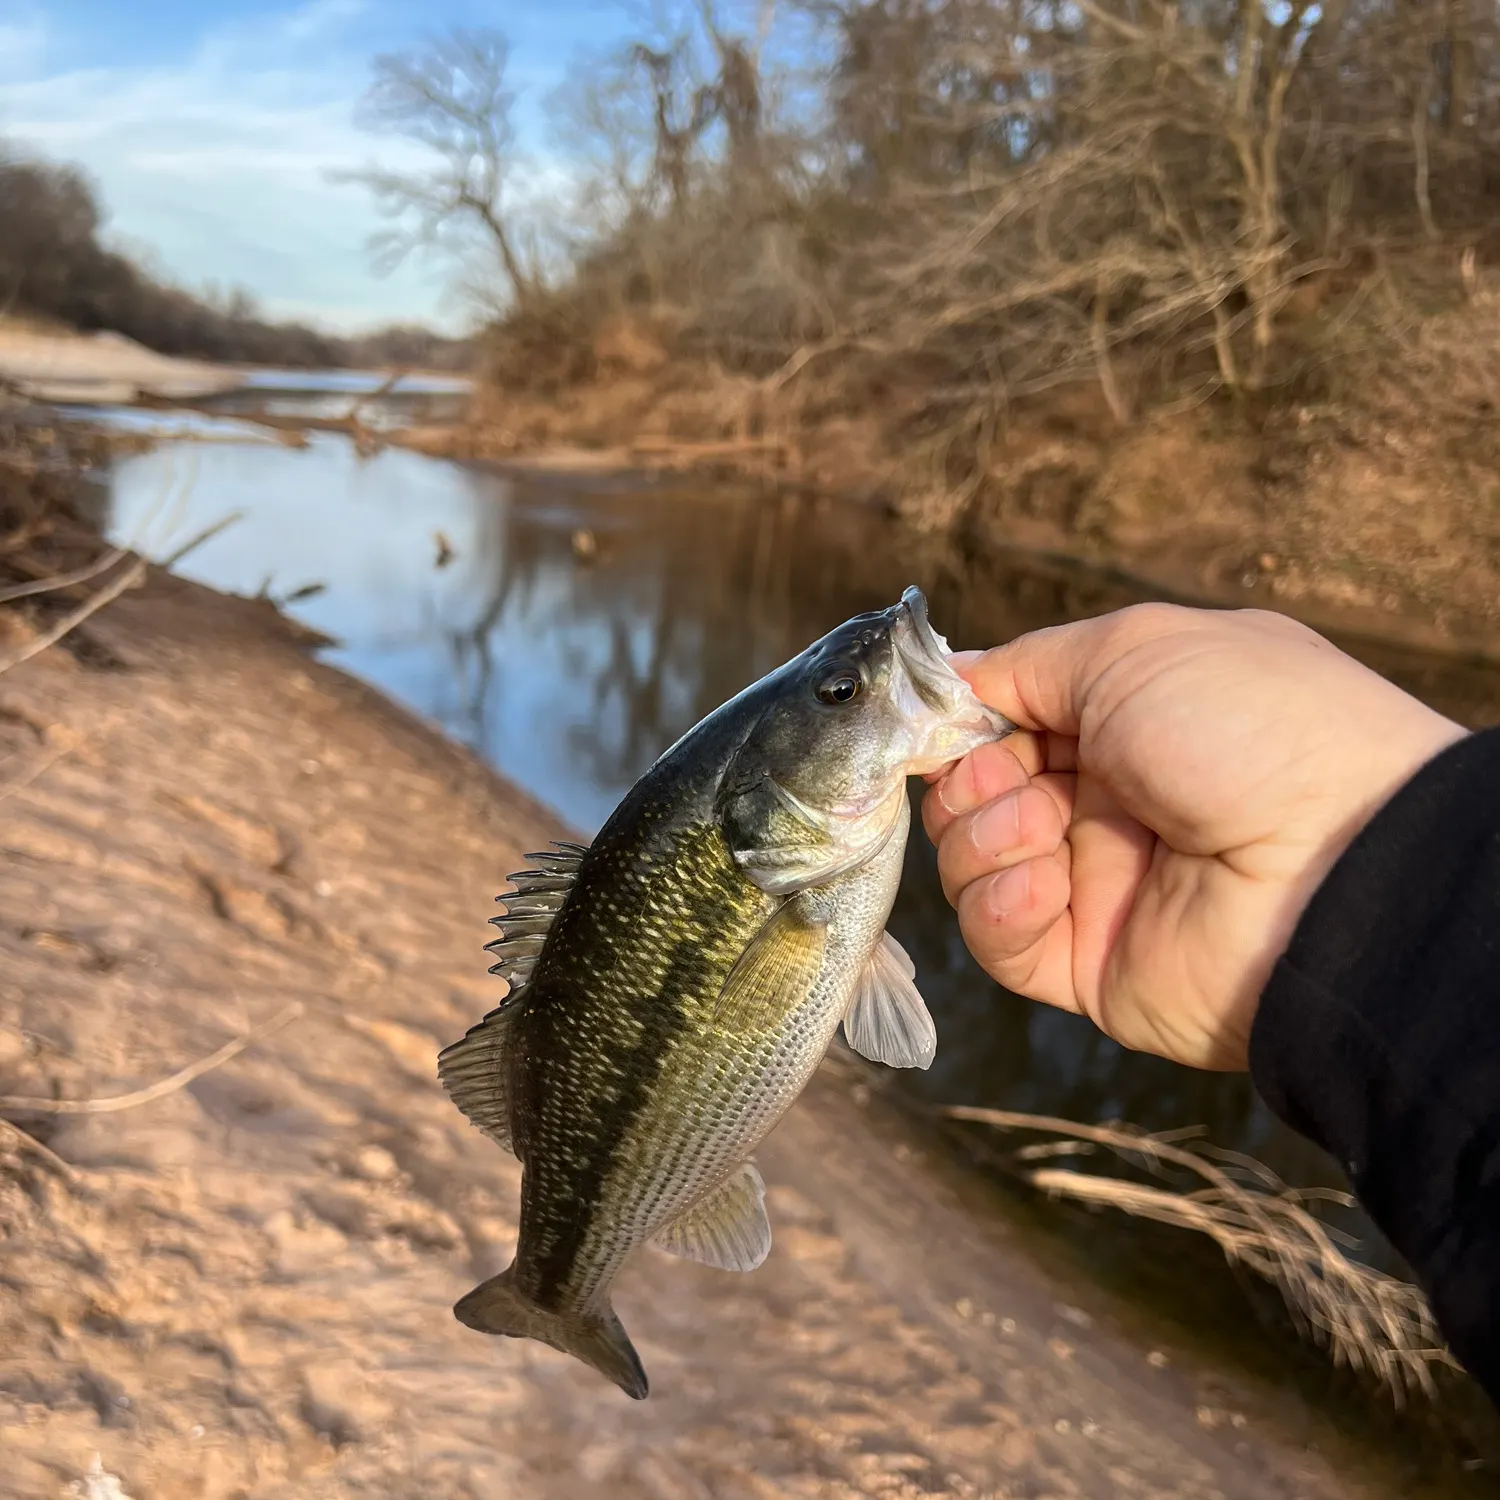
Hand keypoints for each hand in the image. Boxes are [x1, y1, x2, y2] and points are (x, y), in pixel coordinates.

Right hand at [923, 605, 1466, 1069]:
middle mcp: (1108, 802)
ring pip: (974, 864)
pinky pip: (1000, 940)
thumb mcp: (1134, 650)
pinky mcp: (1087, 962)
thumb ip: (1028, 664)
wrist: (1334, 865)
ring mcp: (1097, 885)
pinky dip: (999, 907)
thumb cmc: (1249, 731)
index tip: (935, 722)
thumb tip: (955, 679)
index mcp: (1124, 724)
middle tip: (1005, 779)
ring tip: (1041, 831)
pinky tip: (1043, 885)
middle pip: (974, 795)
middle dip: (967, 782)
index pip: (1004, 723)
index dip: (960, 723)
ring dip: (983, 839)